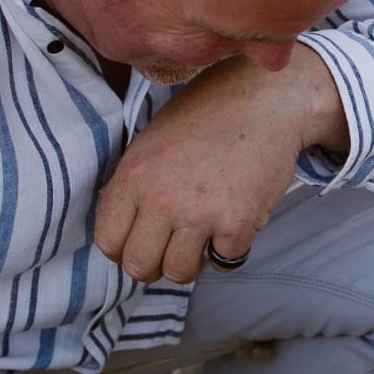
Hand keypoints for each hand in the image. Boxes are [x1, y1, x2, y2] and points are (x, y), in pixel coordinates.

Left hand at [93, 48, 342, 284]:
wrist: (264, 101)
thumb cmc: (209, 115)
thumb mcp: (152, 142)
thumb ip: (134, 185)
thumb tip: (123, 227)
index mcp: (133, 176)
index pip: (108, 242)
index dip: (124, 250)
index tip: (142, 245)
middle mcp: (160, 199)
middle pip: (139, 266)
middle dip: (155, 265)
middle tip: (173, 248)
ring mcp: (199, 214)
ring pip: (179, 272)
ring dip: (192, 262)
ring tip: (203, 238)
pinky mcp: (237, 225)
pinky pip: (224, 262)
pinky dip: (230, 249)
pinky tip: (235, 221)